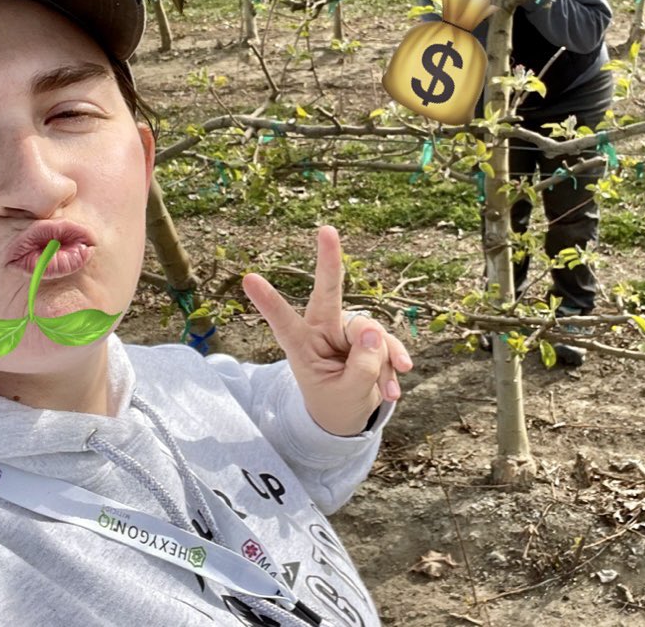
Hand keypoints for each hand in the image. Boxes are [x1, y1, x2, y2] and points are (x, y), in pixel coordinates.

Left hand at [242, 226, 412, 436]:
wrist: (348, 414)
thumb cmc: (335, 402)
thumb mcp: (346, 394)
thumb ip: (361, 366)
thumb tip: (375, 332)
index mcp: (301, 345)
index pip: (282, 321)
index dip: (268, 301)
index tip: (249, 278)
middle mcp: (322, 329)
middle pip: (327, 292)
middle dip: (329, 260)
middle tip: (327, 230)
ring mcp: (348, 329)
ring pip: (371, 333)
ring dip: (382, 364)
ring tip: (386, 393)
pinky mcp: (371, 335)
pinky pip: (388, 343)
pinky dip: (395, 363)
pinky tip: (394, 390)